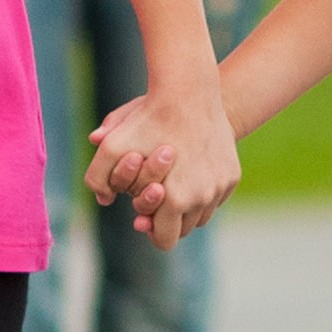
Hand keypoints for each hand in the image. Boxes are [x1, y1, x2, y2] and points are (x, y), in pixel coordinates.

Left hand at [84, 88, 242, 242]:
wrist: (191, 92)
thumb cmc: (149, 119)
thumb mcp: (112, 146)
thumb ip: (98, 178)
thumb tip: (103, 200)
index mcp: (174, 200)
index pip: (164, 240)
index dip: (152, 231)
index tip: (143, 218)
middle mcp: (202, 198)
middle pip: (184, 230)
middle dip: (168, 219)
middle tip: (156, 198)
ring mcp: (220, 187)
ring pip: (202, 214)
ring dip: (187, 207)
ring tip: (172, 185)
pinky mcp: (233, 175)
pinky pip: (216, 196)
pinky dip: (204, 191)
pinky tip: (190, 171)